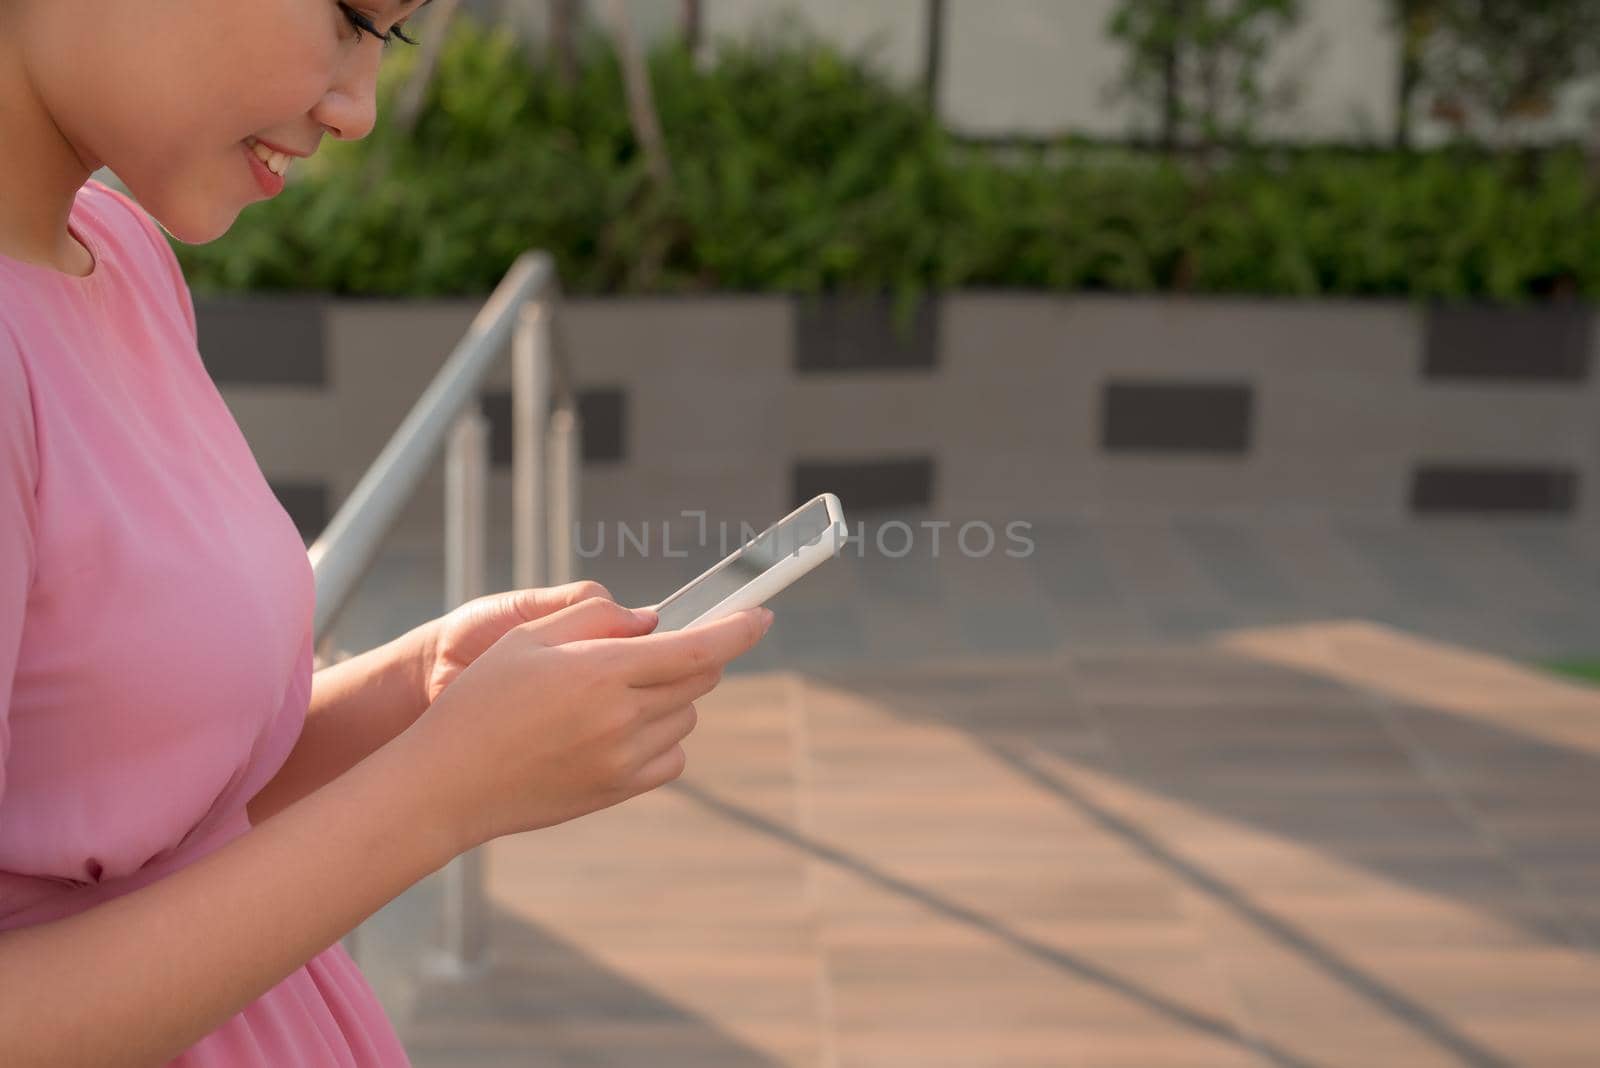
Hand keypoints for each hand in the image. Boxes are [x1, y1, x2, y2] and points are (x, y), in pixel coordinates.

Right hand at [401, 598, 773, 851]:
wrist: (448, 783)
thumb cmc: (480, 700)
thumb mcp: (528, 639)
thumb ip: (596, 620)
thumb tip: (652, 621)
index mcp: (601, 671)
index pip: (699, 648)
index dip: (740, 629)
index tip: (763, 615)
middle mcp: (621, 717)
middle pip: (700, 678)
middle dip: (696, 654)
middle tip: (658, 648)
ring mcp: (623, 759)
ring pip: (686, 714)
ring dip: (673, 694)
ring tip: (615, 693)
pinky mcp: (618, 790)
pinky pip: (672, 756)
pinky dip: (663, 737)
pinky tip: (620, 730)